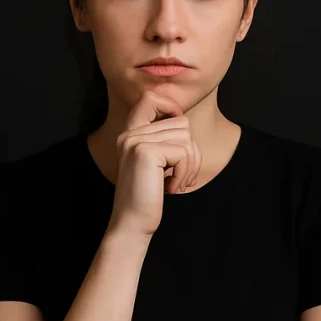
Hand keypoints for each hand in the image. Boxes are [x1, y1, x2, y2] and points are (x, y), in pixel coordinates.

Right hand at [105, 90, 202, 236]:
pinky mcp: (145, 152)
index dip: (172, 109)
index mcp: (130, 132)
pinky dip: (185, 173)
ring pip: (186, 137)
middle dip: (191, 151)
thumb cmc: (148, 196)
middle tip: (181, 175)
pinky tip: (171, 188)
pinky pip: (184, 152)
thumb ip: (164, 138)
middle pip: (182, 122)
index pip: (151, 97)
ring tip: (176, 182)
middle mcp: (129, 132)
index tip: (177, 140)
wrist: (132, 224)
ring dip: (190, 165)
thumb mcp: (157, 162)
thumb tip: (183, 118)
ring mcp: (135, 140)